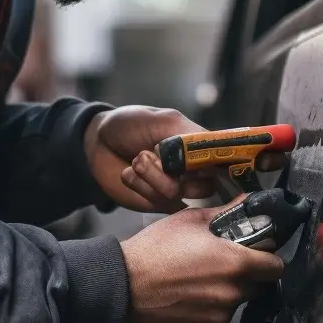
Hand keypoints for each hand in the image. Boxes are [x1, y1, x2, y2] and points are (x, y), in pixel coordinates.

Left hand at [84, 106, 219, 212]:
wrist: (97, 142)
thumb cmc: (130, 124)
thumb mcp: (163, 119)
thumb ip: (191, 134)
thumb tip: (218, 146)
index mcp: (199, 147)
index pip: (226, 163)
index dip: (216, 167)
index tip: (199, 162)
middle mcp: (193, 171)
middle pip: (203, 186)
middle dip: (172, 170)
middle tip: (151, 153)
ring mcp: (175, 189)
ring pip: (175, 194)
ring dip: (149, 175)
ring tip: (136, 160)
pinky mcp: (156, 203)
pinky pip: (155, 203)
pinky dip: (138, 184)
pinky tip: (128, 173)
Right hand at [119, 205, 283, 322]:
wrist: (124, 285)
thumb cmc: (156, 248)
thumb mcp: (189, 220)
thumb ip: (226, 213)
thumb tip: (250, 202)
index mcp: (235, 263)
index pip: (275, 266)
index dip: (267, 258)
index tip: (254, 253)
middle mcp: (233, 293)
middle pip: (257, 286)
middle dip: (245, 275)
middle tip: (220, 264)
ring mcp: (220, 316)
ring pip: (236, 302)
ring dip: (226, 292)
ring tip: (198, 281)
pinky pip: (218, 318)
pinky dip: (209, 309)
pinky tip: (188, 297)